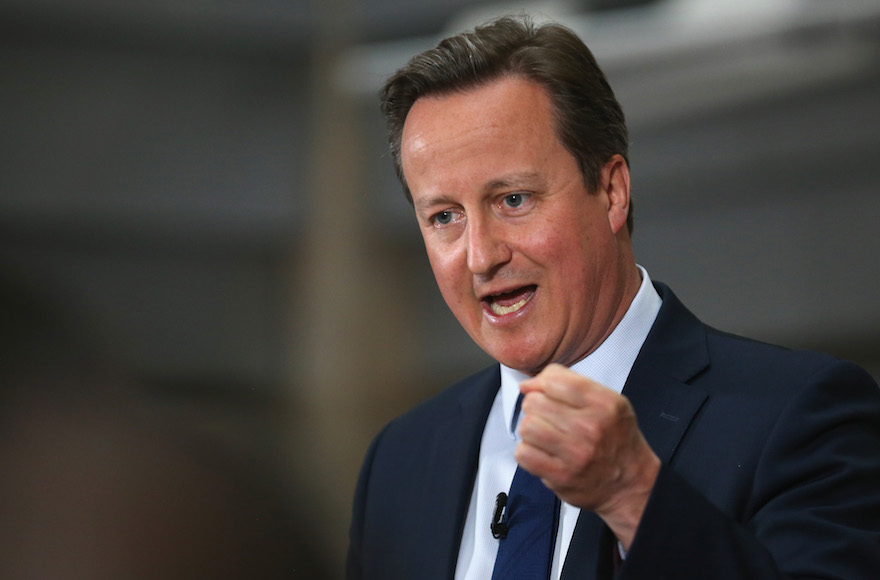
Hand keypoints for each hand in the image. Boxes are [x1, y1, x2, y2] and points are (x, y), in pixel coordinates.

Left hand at [516, 363, 659, 548]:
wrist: (630, 484)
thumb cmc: (615, 440)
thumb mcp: (608, 402)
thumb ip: (571, 385)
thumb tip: (529, 384)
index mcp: (604, 403)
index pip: (554, 379)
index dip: (539, 383)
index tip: (539, 391)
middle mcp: (591, 427)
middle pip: (535, 402)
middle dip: (535, 407)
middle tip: (546, 417)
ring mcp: (576, 453)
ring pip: (527, 427)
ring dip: (530, 431)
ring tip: (543, 436)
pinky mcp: (561, 476)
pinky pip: (524, 454)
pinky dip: (527, 453)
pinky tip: (542, 453)